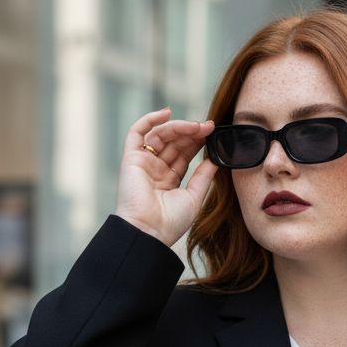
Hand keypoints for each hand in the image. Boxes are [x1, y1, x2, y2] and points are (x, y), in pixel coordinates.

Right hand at [115, 107, 217, 247]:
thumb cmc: (170, 222)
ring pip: (160, 135)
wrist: (149, 232)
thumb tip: (215, 159)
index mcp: (168, 181)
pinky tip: (167, 113)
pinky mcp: (131, 158)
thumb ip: (203, 177)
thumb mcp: (194, 197)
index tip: (212, 133)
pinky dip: (150, 120)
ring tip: (196, 126)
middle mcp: (155, 170)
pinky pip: (137, 132)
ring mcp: (143, 163)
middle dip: (191, 133)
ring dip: (178, 127)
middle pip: (174, 143)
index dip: (197, 142)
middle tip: (208, 127)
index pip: (183, 155)